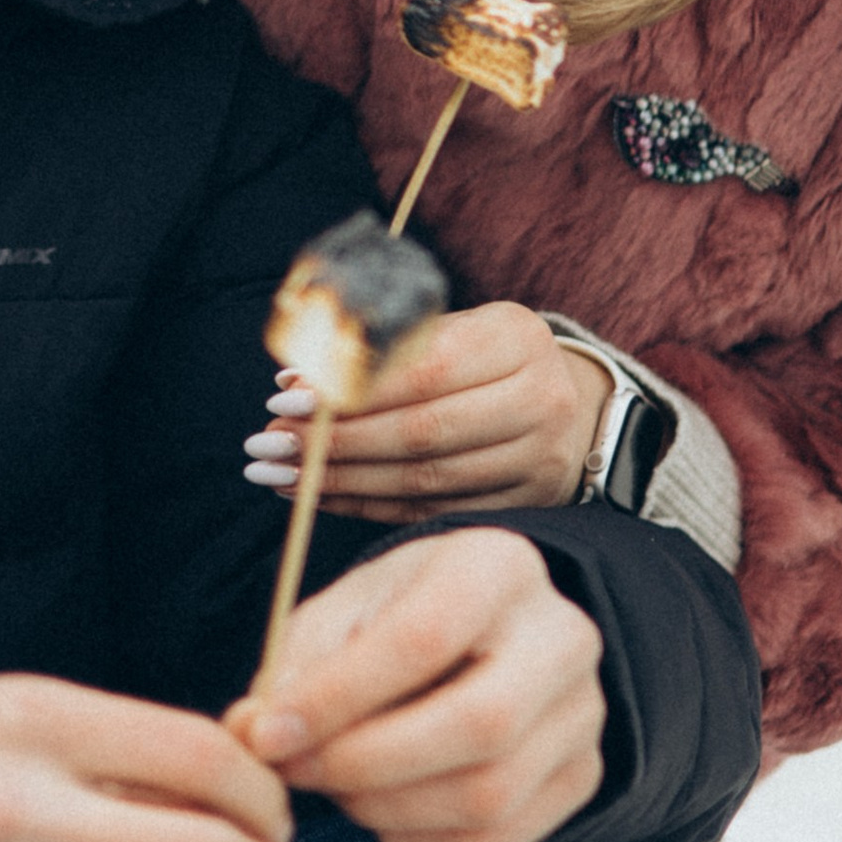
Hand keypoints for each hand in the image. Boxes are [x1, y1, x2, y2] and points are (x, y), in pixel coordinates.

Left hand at [226, 528, 604, 841]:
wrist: (484, 638)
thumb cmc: (397, 617)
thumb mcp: (344, 611)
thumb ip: (295, 665)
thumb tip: (251, 733)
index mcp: (499, 566)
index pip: (425, 638)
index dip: (338, 696)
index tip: (268, 734)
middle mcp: (564, 636)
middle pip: (481, 725)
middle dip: (368, 764)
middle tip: (297, 773)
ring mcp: (585, 714)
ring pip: (489, 795)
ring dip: (386, 808)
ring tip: (333, 787)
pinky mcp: (581, 778)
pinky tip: (379, 812)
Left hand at [245, 298, 608, 521]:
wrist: (571, 407)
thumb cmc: (487, 359)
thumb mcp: (452, 331)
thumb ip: (381, 349)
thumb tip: (296, 381)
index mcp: (518, 337)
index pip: (426, 368)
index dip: (352, 389)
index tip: (285, 399)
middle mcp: (540, 397)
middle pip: (424, 430)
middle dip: (337, 443)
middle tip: (270, 445)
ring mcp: (539, 458)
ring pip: (426, 479)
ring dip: (343, 481)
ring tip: (281, 474)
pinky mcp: (527, 504)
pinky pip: (434, 511)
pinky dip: (370, 508)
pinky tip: (323, 496)